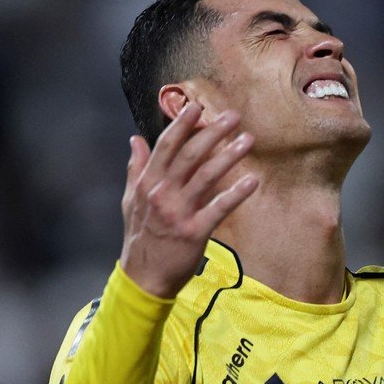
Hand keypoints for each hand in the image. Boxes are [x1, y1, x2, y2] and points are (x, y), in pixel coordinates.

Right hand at [119, 104, 258, 297]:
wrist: (143, 277)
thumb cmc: (140, 238)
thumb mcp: (131, 201)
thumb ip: (136, 168)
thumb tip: (135, 139)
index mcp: (147, 183)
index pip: (166, 146)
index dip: (183, 124)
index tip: (198, 106)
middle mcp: (162, 193)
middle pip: (189, 154)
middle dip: (212, 132)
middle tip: (233, 117)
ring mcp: (178, 212)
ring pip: (206, 176)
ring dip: (229, 155)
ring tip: (248, 140)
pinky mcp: (194, 232)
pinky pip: (219, 208)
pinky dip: (236, 193)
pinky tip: (253, 180)